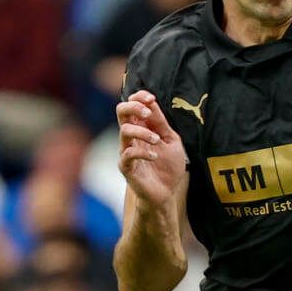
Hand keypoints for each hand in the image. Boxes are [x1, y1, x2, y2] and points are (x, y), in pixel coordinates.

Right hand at [116, 91, 186, 213]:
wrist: (166, 193)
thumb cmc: (168, 166)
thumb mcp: (171, 140)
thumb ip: (161, 123)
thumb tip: (152, 102)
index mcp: (141, 127)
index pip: (132, 105)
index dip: (138, 97)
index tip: (151, 98)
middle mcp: (131, 137)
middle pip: (120, 111)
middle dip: (133, 107)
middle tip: (147, 114)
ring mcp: (126, 151)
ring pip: (124, 131)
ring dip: (142, 132)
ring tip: (157, 141)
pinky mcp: (126, 167)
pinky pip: (128, 153)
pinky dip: (143, 152)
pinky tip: (155, 157)